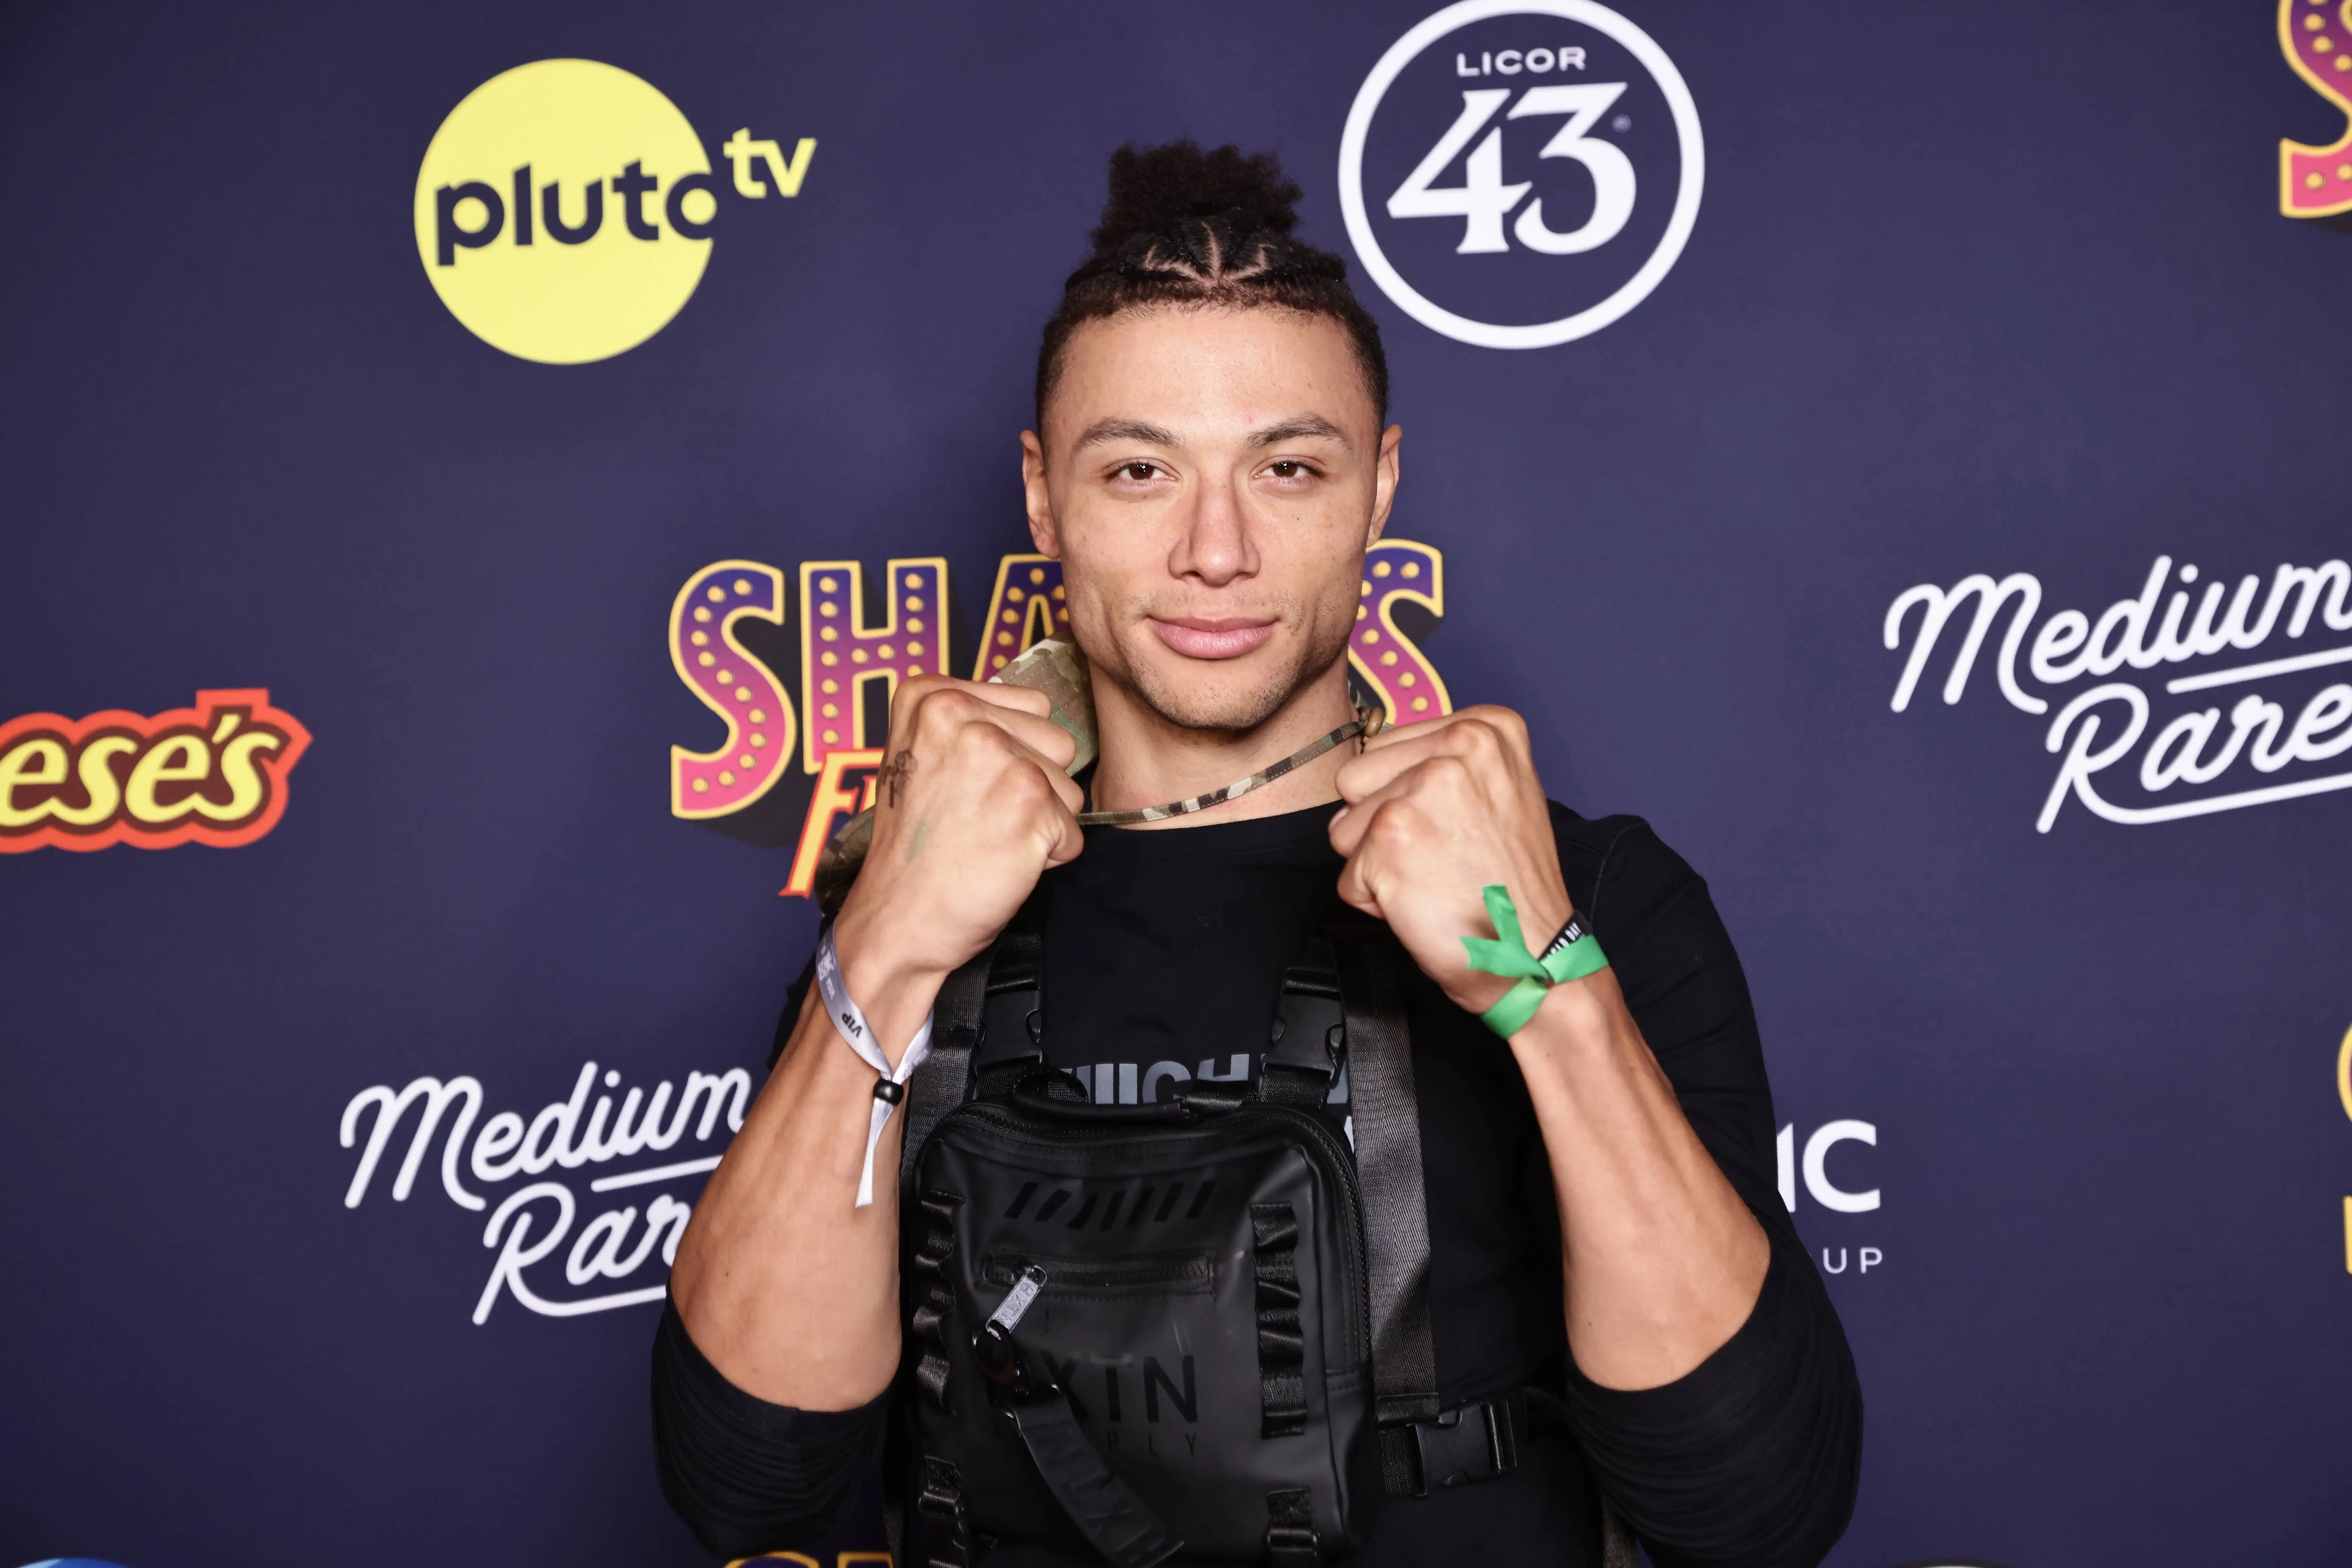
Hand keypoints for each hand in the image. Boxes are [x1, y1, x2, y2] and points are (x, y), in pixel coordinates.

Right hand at [829, 675, 1083, 1049]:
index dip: (1015, 753)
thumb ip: (972, 724)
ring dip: (1042, 818)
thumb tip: (1034, 718)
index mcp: (930, 695)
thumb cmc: (915, 848)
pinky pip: (1073, 828)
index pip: (1029, 706)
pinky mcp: (1029, 802)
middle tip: (979, 817)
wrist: (896, 919)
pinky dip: (1048, 854)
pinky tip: (1001, 861)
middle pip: (1055, 740)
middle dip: (1033, 783)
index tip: (967, 786)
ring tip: (988, 837)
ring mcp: (998, 756)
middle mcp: (962, 715)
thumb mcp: (921, 758)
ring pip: (1069, 783)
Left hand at [1327, 705, 1571, 1015]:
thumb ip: (1438, 764)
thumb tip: (1369, 768)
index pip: (1387, 748)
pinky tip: (1424, 901)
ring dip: (1376, 861)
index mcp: (1487, 727)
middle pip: (1356, 779)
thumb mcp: (1497, 793)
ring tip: (1432, 876)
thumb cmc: (1509, 887)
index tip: (1453, 826)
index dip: (1404, 798)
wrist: (1533, 956)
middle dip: (1381, 823)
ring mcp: (1422, 788)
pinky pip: (1347, 874)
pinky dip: (1375, 899)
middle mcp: (1458, 744)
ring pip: (1344, 825)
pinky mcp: (1390, 835)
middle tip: (1439, 855)